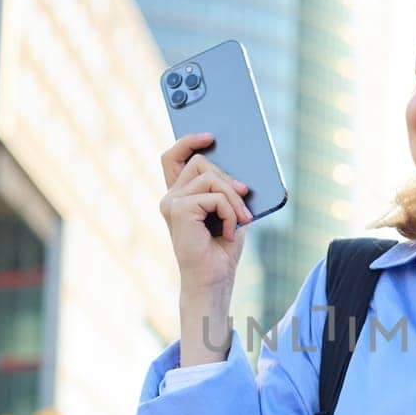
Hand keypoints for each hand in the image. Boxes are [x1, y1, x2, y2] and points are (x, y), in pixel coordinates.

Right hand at [159, 132, 254, 294]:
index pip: (173, 157)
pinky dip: (230, 212)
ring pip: (211, 178)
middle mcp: (170, 197)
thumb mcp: (228, 211)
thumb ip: (226, 189)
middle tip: (245, 200)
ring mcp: (171, 203)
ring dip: (234, 199)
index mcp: (179, 195)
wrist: (213, 279)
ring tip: (241, 220)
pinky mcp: (179, 210)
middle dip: (229, 180)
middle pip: (201, 163)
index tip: (210, 136)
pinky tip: (229, 232)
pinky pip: (215, 196)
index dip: (189, 141)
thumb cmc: (221, 248)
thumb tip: (238, 172)